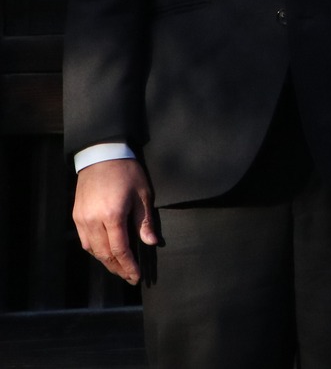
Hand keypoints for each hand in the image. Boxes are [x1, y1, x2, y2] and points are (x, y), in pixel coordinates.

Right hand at [72, 158, 158, 285]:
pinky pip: (85, 241)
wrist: (101, 155)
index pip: (120, 250)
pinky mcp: (76, 216)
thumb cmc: (127, 173)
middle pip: (104, 254)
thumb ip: (145, 221)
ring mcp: (82, 220)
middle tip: (129, 277)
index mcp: (113, 216)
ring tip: (119, 268)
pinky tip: (105, 253)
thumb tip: (151, 242)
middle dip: (118, 268)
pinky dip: (95, 250)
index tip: (136, 277)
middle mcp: (94, 221)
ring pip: (92, 250)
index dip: (128, 266)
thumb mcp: (143, 195)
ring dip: (106, 262)